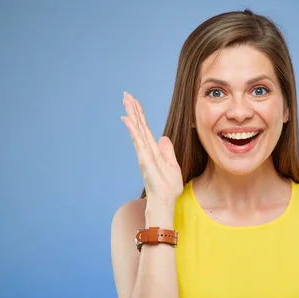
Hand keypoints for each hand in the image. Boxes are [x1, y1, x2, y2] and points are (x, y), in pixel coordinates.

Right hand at [121, 92, 182, 206]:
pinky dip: (133, 129)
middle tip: (126, 95)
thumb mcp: (173, 165)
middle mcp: (146, 150)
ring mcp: (144, 154)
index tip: (135, 103)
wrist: (165, 201)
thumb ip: (167, 151)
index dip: (141, 116)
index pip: (146, 129)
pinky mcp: (144, 159)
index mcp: (154, 151)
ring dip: (131, 114)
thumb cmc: (168, 187)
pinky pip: (138, 141)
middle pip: (139, 126)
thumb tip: (163, 138)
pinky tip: (128, 119)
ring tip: (126, 100)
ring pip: (137, 130)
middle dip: (133, 110)